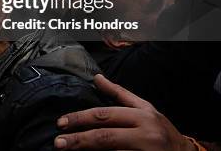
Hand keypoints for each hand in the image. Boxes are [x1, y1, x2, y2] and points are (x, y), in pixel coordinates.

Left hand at [54, 74, 195, 150]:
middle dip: (79, 139)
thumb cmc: (161, 130)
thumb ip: (119, 94)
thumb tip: (97, 78)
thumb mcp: (144, 109)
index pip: (105, 115)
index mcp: (142, 116)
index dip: (81, 118)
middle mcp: (146, 134)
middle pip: (105, 137)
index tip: (61, 122)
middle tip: (59, 143)